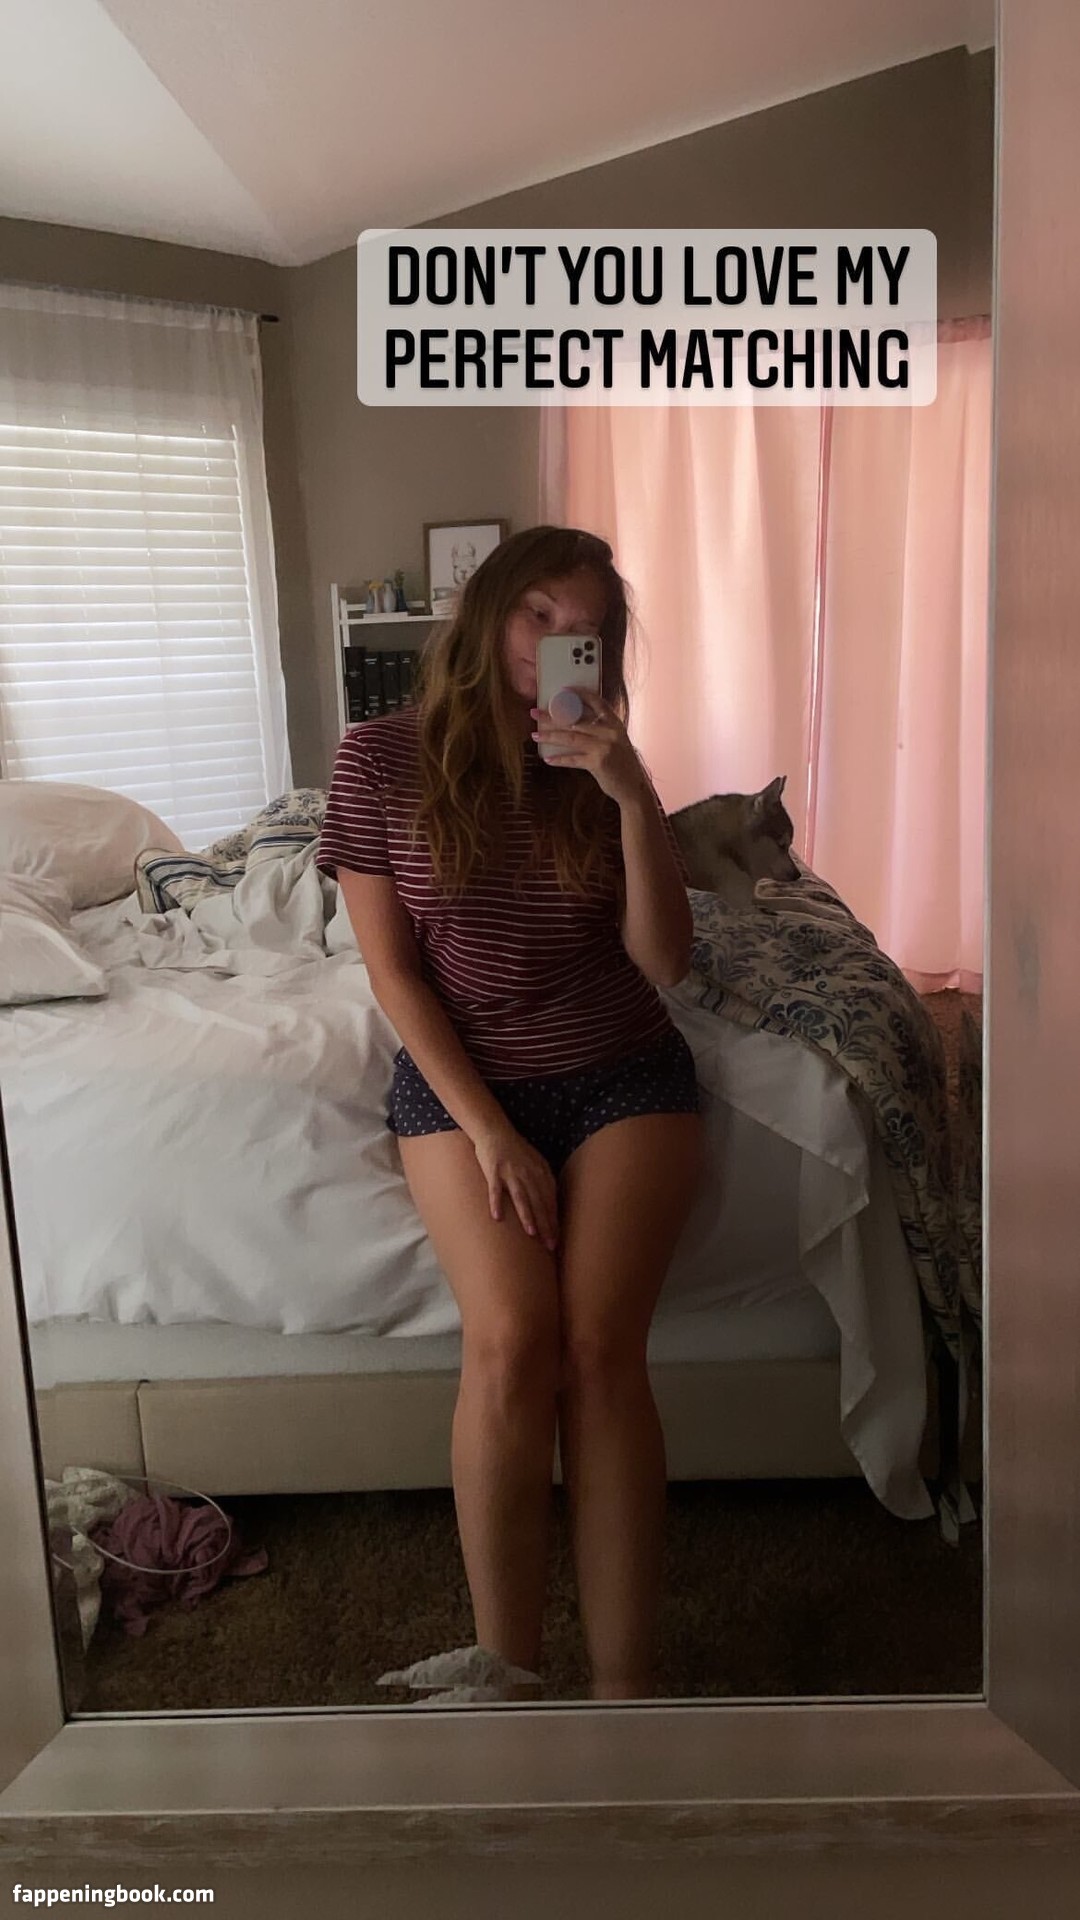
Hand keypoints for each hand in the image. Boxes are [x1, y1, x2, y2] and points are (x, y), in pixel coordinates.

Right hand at [473, 1118, 558, 1251]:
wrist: (495, 1130)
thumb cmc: (516, 1149)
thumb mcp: (535, 1162)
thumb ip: (543, 1181)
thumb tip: (552, 1205)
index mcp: (540, 1172)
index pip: (550, 1200)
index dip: (554, 1220)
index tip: (557, 1239)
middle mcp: (528, 1173)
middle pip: (539, 1202)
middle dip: (546, 1224)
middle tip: (550, 1245)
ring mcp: (511, 1172)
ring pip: (521, 1197)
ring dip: (527, 1215)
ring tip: (532, 1233)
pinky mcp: (493, 1170)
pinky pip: (495, 1189)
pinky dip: (496, 1202)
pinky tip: (497, 1217)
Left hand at [530, 690, 647, 806]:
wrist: (633, 787)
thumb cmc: (622, 764)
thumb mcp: (617, 741)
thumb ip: (602, 730)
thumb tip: (574, 723)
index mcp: (615, 723)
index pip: (597, 702)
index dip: (580, 694)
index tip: (562, 691)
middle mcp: (610, 732)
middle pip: (576, 719)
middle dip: (552, 716)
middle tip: (535, 713)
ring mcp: (604, 747)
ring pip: (571, 737)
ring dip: (550, 736)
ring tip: (535, 736)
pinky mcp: (598, 763)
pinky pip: (573, 759)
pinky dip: (560, 759)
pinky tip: (547, 759)